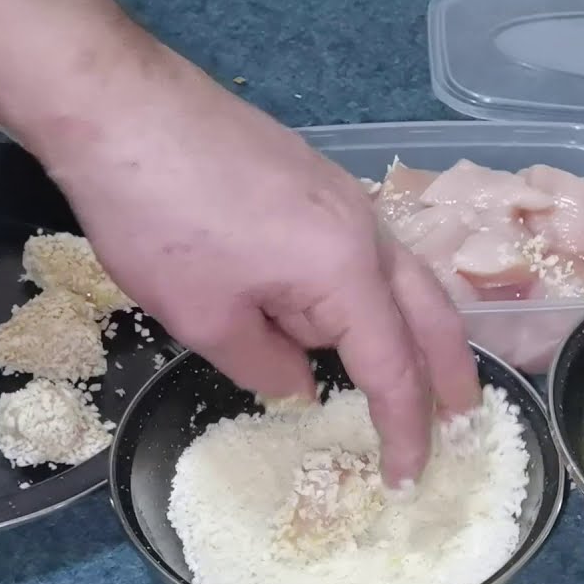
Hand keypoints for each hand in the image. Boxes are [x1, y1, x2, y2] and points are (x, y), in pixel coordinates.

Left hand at [41, 60, 480, 486]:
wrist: (121, 107)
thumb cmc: (160, 218)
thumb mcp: (205, 318)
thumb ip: (264, 366)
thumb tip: (302, 386)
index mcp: (346, 270)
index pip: (391, 366)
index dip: (403, 428)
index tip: (408, 477)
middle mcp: (365, 229)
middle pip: (428, 311)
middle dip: (449, 369)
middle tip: (462, 416)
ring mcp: (344, 197)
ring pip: (398, 275)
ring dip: (413, 328)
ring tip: (414, 370)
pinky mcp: (314, 181)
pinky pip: (363, 251)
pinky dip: (371, 293)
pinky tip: (342, 310)